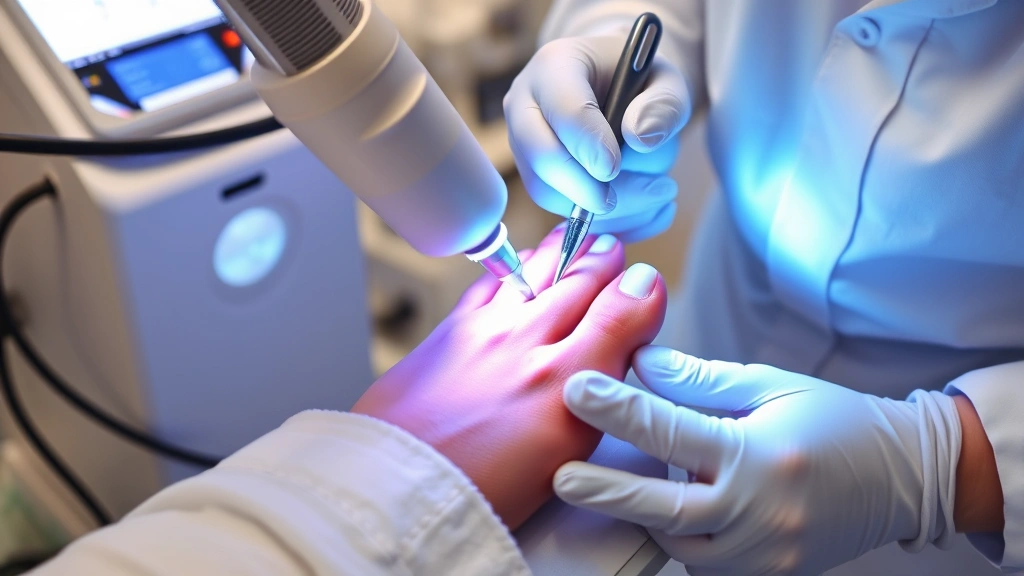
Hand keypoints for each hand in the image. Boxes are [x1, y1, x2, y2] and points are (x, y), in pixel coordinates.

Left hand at [352, 228, 667, 529]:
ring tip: (570, 239)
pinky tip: (508, 271)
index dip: (638, 291)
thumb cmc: (478, 490)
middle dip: (598, 261)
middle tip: (611, 247)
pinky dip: (504, 272)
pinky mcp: (445, 336)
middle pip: (575, 284)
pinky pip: (484, 287)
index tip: (644, 283)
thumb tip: (621, 350)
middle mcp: (526, 345)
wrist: (396, 489)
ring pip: (530, 276)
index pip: (619, 313)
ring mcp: (482, 334)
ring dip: (555, 254)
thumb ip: (602, 392)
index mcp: (566, 382)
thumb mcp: (564, 450)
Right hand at [504, 35, 690, 242]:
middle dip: (587, 189)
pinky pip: (563, 214)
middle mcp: (527, 107)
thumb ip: (663, 104)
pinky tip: (651, 210)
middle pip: (542, 158)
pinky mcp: (538, 180)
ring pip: (551, 194)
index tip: (615, 166)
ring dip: (608, 209)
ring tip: (660, 192)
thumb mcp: (668, 81)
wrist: (622, 92)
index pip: (564, 112)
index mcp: (555, 67)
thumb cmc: (642, 82)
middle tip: (641, 194)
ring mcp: (526, 148)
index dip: (589, 145)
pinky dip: (611, 222)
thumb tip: (639, 139)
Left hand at [553, 346, 963, 574]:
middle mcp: (761, 508)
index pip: (672, 429)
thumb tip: (640, 363)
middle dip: (606, 491)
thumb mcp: (770, 386)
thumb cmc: (834, 420)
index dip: (618, 408)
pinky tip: (670, 512)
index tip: (576, 390)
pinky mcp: (769, 573)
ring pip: (681, 544)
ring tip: (616, 489)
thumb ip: (701, 381)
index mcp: (760, 452)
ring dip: (645, 517)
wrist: (902, 477)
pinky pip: (707, 562)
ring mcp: (766, 550)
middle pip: (665, 507)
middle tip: (560, 476)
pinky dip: (683, 537)